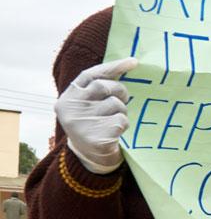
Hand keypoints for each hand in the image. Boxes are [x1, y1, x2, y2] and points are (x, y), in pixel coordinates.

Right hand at [57, 58, 136, 173]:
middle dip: (119, 90)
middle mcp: (71, 108)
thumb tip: (129, 63)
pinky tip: (115, 132)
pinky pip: (121, 121)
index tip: (133, 61)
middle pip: (104, 87)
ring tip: (114, 119)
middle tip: (123, 98)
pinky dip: (123, 124)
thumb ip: (98, 87)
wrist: (90, 157)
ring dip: (122, 111)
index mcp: (68, 97)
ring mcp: (81, 123)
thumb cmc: (93, 123)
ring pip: (115, 105)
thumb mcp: (88, 104)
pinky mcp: (95, 137)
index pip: (90, 74)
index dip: (112, 66)